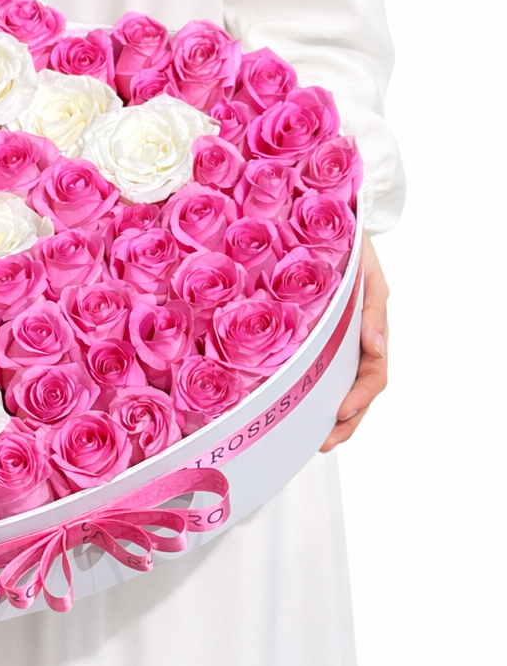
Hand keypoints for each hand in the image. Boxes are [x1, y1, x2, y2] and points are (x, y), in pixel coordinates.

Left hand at [320, 233, 387, 451]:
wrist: (325, 223)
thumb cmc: (351, 247)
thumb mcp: (368, 275)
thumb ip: (372, 310)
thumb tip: (376, 346)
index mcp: (372, 330)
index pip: (373, 373)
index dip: (360, 396)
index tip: (340, 411)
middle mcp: (353, 342)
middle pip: (356, 391)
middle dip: (343, 421)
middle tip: (323, 442)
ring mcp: (332, 342)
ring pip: (334, 387)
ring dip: (324, 415)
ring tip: (309, 437)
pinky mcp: (309, 338)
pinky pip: (311, 369)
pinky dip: (304, 392)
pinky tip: (289, 407)